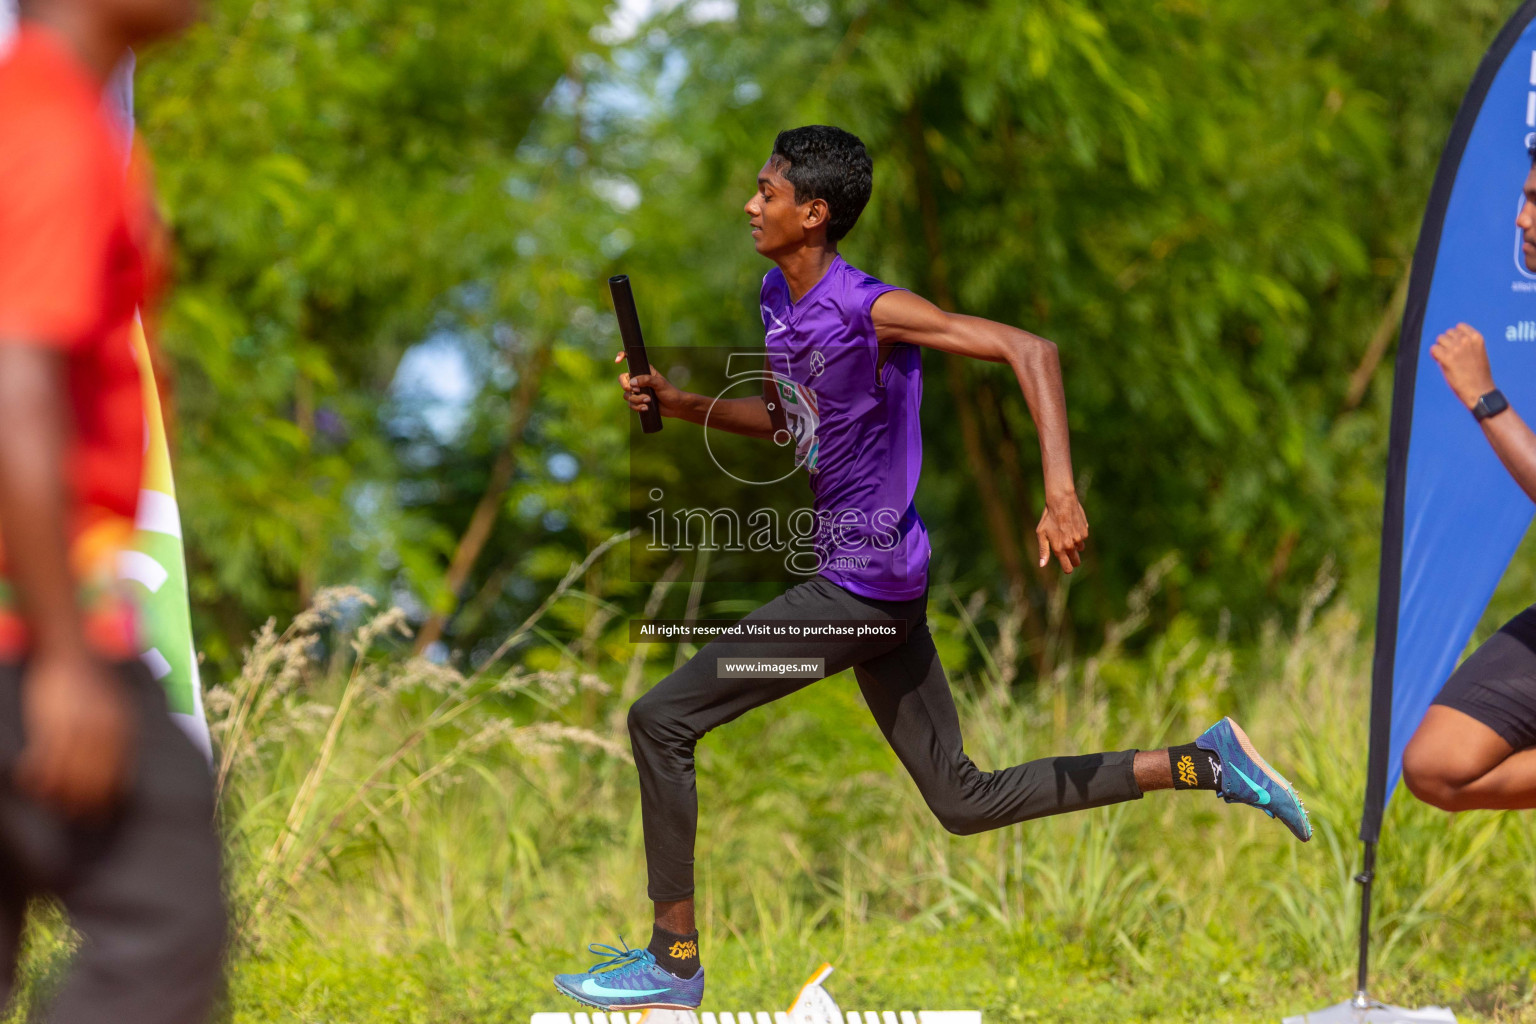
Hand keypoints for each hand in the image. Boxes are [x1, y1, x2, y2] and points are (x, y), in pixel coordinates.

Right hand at [15, 651, 133, 818]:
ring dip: (56, 794)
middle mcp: (101, 730)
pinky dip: (34, 775)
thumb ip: (117, 734)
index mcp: (121, 728)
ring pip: (66, 774)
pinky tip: (27, 783)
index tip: (99, 815)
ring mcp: (74, 726)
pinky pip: (42, 758)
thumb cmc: (91, 681)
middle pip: (92, 780)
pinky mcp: (50, 721)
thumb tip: (115, 766)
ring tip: (49, 804)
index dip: (106, 799)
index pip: (116, 774)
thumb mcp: (116, 706)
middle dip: (82, 803)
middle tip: (72, 817)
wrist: (70, 649)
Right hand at [614, 351, 682, 418]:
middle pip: (623, 380)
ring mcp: (638, 391)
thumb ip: (646, 380)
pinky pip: (630, 404)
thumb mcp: (659, 383)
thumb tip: (632, 382)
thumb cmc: (670, 392)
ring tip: (648, 401)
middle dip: (627, 387)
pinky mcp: (638, 401)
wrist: (675, 407)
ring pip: (626, 394)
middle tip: (637, 390)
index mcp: (644, 371)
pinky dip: (637, 407)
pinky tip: (646, 408)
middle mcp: (639, 379)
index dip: (622, 356)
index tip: (617, 361)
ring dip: (636, 399)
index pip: (630, 360)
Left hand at [1036, 491, 1087, 573]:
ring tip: (1066, 533)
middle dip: (1073, 560)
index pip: (1068, 568)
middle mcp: (1070, 546)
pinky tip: (1071, 526)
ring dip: (1074, 545)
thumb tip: (1042, 565)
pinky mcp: (1085, 532)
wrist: (1062, 502)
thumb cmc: (1048, 518)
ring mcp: (1079, 539)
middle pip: (1076, 561)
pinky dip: (1078, 535)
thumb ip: (1043, 550)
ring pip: (1079, 549)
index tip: (1066, 567)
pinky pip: (1082, 538)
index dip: (1067, 569)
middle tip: (1067, 554)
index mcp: (1059, 548)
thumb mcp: (1041, 534)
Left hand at [1431, 323, 1496, 410]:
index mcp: (1477, 337)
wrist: (1479, 391)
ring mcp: (1456, 348)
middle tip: (1453, 357)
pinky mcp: (1447, 358)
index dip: (1455, 337)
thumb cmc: (1478, 374)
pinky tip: (1442, 363)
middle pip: (1447, 333)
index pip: (1459, 327)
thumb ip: (1467, 343)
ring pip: (1440, 340)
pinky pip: (1433, 349)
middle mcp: (1466, 340)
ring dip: (1441, 349)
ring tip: (1449, 361)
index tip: (1458, 347)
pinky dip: (1435, 356)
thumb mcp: (1478, 352)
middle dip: (1447, 343)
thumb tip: (1449, 337)